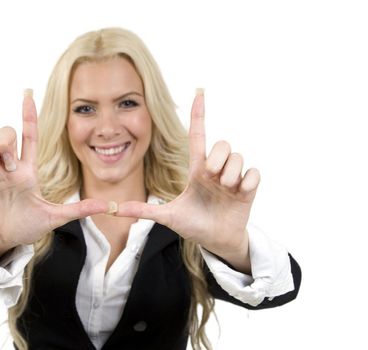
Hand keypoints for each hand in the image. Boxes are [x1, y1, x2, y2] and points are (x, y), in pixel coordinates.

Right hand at [0, 90, 108, 261]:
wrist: (4, 238)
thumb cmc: (28, 226)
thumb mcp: (55, 217)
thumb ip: (80, 209)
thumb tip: (109, 206)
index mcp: (29, 169)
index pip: (30, 134)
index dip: (29, 113)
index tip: (28, 93)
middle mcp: (11, 164)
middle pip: (7, 132)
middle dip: (6, 145)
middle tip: (9, 170)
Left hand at [117, 91, 259, 269]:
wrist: (215, 242)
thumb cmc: (193, 225)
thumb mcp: (168, 216)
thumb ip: (143, 210)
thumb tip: (113, 208)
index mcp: (197, 170)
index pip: (197, 135)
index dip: (198, 114)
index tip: (199, 92)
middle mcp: (215, 169)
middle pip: (222, 143)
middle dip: (217, 159)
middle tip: (211, 178)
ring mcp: (233, 178)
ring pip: (238, 157)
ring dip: (230, 174)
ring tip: (225, 190)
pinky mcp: (248, 189)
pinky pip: (254, 173)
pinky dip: (248, 182)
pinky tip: (240, 192)